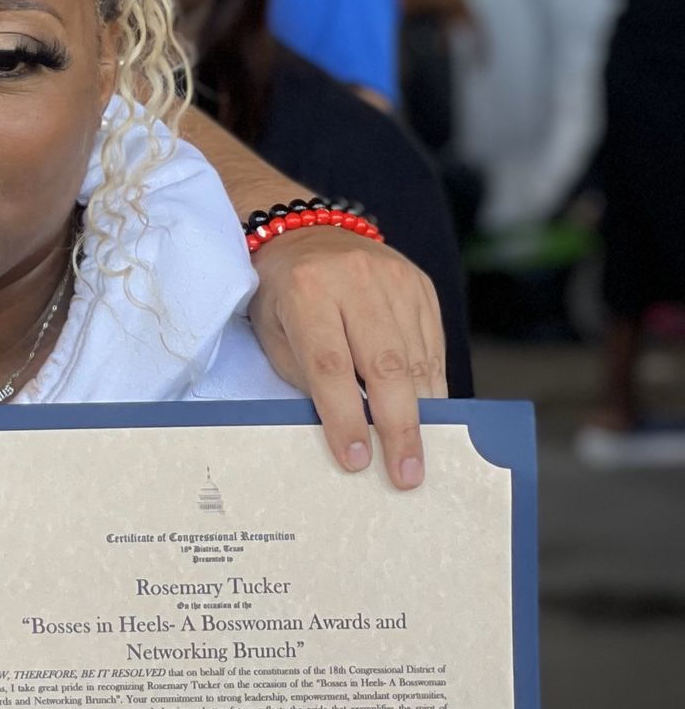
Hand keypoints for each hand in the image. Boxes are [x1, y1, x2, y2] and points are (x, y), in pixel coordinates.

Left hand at [246, 228, 445, 488]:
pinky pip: (432, 346)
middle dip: (398, 427)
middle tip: (406, 474)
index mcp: (307, 291)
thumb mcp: (276, 334)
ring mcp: (395, 279)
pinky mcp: (420, 285)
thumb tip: (351, 435)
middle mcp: (356, 280)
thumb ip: (308, 379)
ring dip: (423, 415)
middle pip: (385, 364)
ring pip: (416, 358)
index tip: (356, 461)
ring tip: (421, 457)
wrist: (305, 233)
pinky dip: (432, 387)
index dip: (346, 417)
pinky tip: (430, 418)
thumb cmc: (282, 296)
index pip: (331, 365)